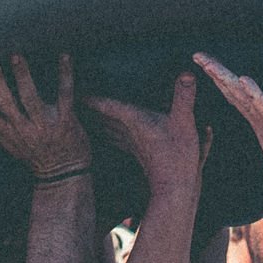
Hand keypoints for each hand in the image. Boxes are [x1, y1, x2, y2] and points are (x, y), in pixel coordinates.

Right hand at [0, 53, 91, 178]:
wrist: (63, 173)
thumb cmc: (32, 153)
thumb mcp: (4, 142)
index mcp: (7, 130)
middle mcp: (22, 127)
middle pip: (5, 103)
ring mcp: (44, 124)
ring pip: (30, 98)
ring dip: (23, 77)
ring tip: (16, 57)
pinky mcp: (66, 120)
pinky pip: (65, 95)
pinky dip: (65, 76)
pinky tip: (64, 56)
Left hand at [85, 69, 205, 198]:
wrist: (175, 189)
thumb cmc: (177, 156)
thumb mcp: (184, 123)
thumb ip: (183, 97)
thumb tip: (187, 73)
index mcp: (136, 121)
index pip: (109, 106)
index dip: (93, 98)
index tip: (77, 90)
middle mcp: (130, 132)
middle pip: (103, 118)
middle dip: (90, 109)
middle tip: (75, 100)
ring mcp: (132, 145)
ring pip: (108, 130)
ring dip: (97, 122)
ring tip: (86, 115)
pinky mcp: (138, 154)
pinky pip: (117, 141)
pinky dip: (109, 135)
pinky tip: (108, 135)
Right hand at [193, 52, 262, 200]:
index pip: (240, 94)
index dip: (224, 77)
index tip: (207, 63)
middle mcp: (262, 121)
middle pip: (235, 91)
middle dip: (216, 73)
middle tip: (197, 56)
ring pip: (244, 96)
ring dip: (226, 78)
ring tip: (208, 63)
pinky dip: (255, 94)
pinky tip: (244, 81)